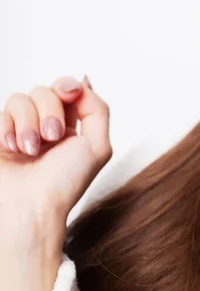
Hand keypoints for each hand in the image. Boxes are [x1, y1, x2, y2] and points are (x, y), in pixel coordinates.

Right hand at [0, 76, 111, 290]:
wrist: (30, 207)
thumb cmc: (65, 182)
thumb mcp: (98, 146)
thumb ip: (97, 109)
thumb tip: (82, 83)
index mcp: (73, 126)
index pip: (68, 89)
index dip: (68, 86)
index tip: (69, 93)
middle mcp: (47, 125)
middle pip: (45, 90)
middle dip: (50, 110)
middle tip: (52, 137)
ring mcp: (22, 129)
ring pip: (20, 98)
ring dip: (28, 123)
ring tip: (30, 150)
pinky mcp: (0, 135)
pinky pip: (1, 113)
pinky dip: (7, 129)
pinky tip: (13, 149)